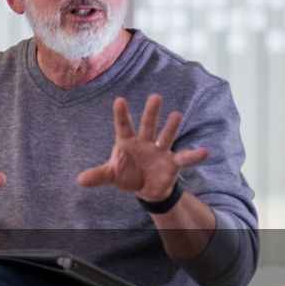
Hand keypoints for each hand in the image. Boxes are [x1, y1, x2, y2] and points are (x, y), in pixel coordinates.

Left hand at [77, 94, 207, 201]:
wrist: (146, 188)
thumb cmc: (128, 174)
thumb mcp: (112, 175)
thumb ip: (98, 175)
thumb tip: (79, 180)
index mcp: (128, 142)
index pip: (123, 126)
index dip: (122, 114)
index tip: (120, 100)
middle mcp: (145, 142)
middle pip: (148, 125)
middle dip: (152, 112)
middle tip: (155, 97)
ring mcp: (160, 150)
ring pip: (166, 136)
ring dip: (171, 127)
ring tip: (176, 115)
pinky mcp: (172, 162)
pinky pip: (184, 158)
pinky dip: (194, 156)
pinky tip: (204, 152)